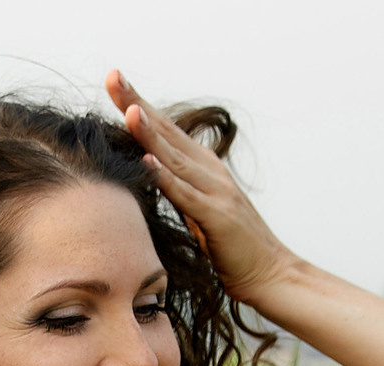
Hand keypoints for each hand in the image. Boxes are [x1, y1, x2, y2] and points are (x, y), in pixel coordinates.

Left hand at [106, 69, 294, 299]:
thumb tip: (149, 171)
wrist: (269, 272)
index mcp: (202, 166)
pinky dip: (165, 178)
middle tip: (114, 76)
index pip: (165, 130)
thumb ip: (179, 187)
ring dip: (150, 134)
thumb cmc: (231, 246)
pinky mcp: (217, 217)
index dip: (138, 103)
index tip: (114, 79)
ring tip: (128, 109)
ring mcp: (215, 191)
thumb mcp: (199, 208)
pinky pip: (186, 196)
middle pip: (167, 132)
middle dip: (137, 103)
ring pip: (174, 158)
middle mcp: (209, 170)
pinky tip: (147, 163)